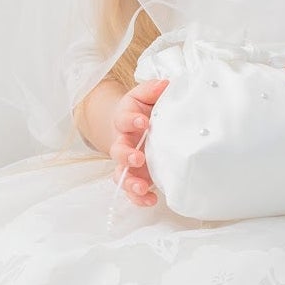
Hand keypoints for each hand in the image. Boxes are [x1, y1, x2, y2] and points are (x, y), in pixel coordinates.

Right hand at [108, 78, 168, 205]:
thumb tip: (166, 84)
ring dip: (129, 182)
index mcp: (125, 121)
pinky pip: (132, 190)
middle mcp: (123, 142)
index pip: (123, 119)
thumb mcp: (145, 96)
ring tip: (141, 187)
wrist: (133, 125)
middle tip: (138, 157)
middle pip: (118, 151)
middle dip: (127, 155)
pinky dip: (138, 198)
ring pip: (121, 174)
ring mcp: (128, 162)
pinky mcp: (135, 176)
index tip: (142, 121)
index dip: (131, 121)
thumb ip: (152, 90)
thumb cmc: (142, 110)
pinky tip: (151, 200)